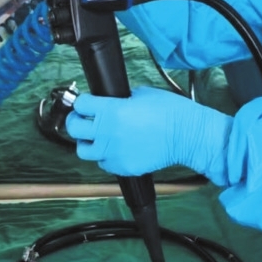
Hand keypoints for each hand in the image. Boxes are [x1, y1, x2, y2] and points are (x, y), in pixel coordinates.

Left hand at [65, 86, 232, 184]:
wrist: (187, 135)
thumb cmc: (169, 110)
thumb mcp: (141, 93)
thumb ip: (120, 98)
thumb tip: (111, 101)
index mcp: (110, 110)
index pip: (80, 104)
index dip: (83, 101)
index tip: (87, 102)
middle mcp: (106, 132)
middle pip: (74, 128)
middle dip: (76, 121)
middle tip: (83, 119)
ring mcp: (112, 153)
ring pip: (83, 151)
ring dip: (88, 142)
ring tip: (97, 138)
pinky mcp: (122, 167)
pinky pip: (103, 163)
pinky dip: (106, 156)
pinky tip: (116, 148)